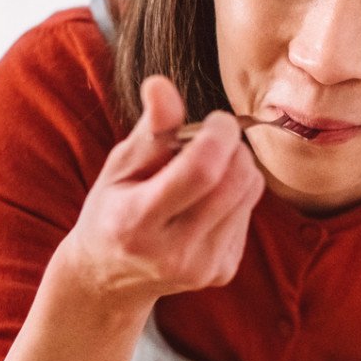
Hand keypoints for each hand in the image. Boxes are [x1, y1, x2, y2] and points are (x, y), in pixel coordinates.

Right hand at [55, 75, 265, 308]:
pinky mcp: (223, 271)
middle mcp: (173, 253)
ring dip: (236, 168)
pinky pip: (249, 211)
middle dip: (232, 146)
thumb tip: (161, 83)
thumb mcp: (120, 165)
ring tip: (203, 170)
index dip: (219, 135)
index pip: (201, 172)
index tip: (216, 119)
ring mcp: (202, 268)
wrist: (110, 276)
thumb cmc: (113, 208)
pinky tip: (205, 202)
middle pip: (235, 181)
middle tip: (211, 138)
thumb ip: (150, 128)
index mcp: (136, 223)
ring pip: (249, 192)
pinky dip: (235, 194)